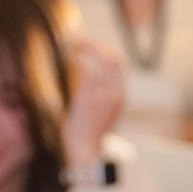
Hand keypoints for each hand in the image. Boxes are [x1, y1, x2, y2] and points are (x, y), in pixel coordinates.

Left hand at [62, 36, 125, 168]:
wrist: (84, 149)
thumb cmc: (90, 133)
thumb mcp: (104, 114)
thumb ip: (104, 97)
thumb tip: (91, 79)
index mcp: (121, 97)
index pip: (119, 65)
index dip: (106, 52)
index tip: (93, 48)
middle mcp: (115, 93)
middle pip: (112, 59)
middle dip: (97, 46)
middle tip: (81, 42)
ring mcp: (102, 94)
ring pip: (99, 61)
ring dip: (86, 48)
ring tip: (73, 44)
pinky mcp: (87, 96)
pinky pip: (86, 69)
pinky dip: (78, 59)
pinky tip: (70, 56)